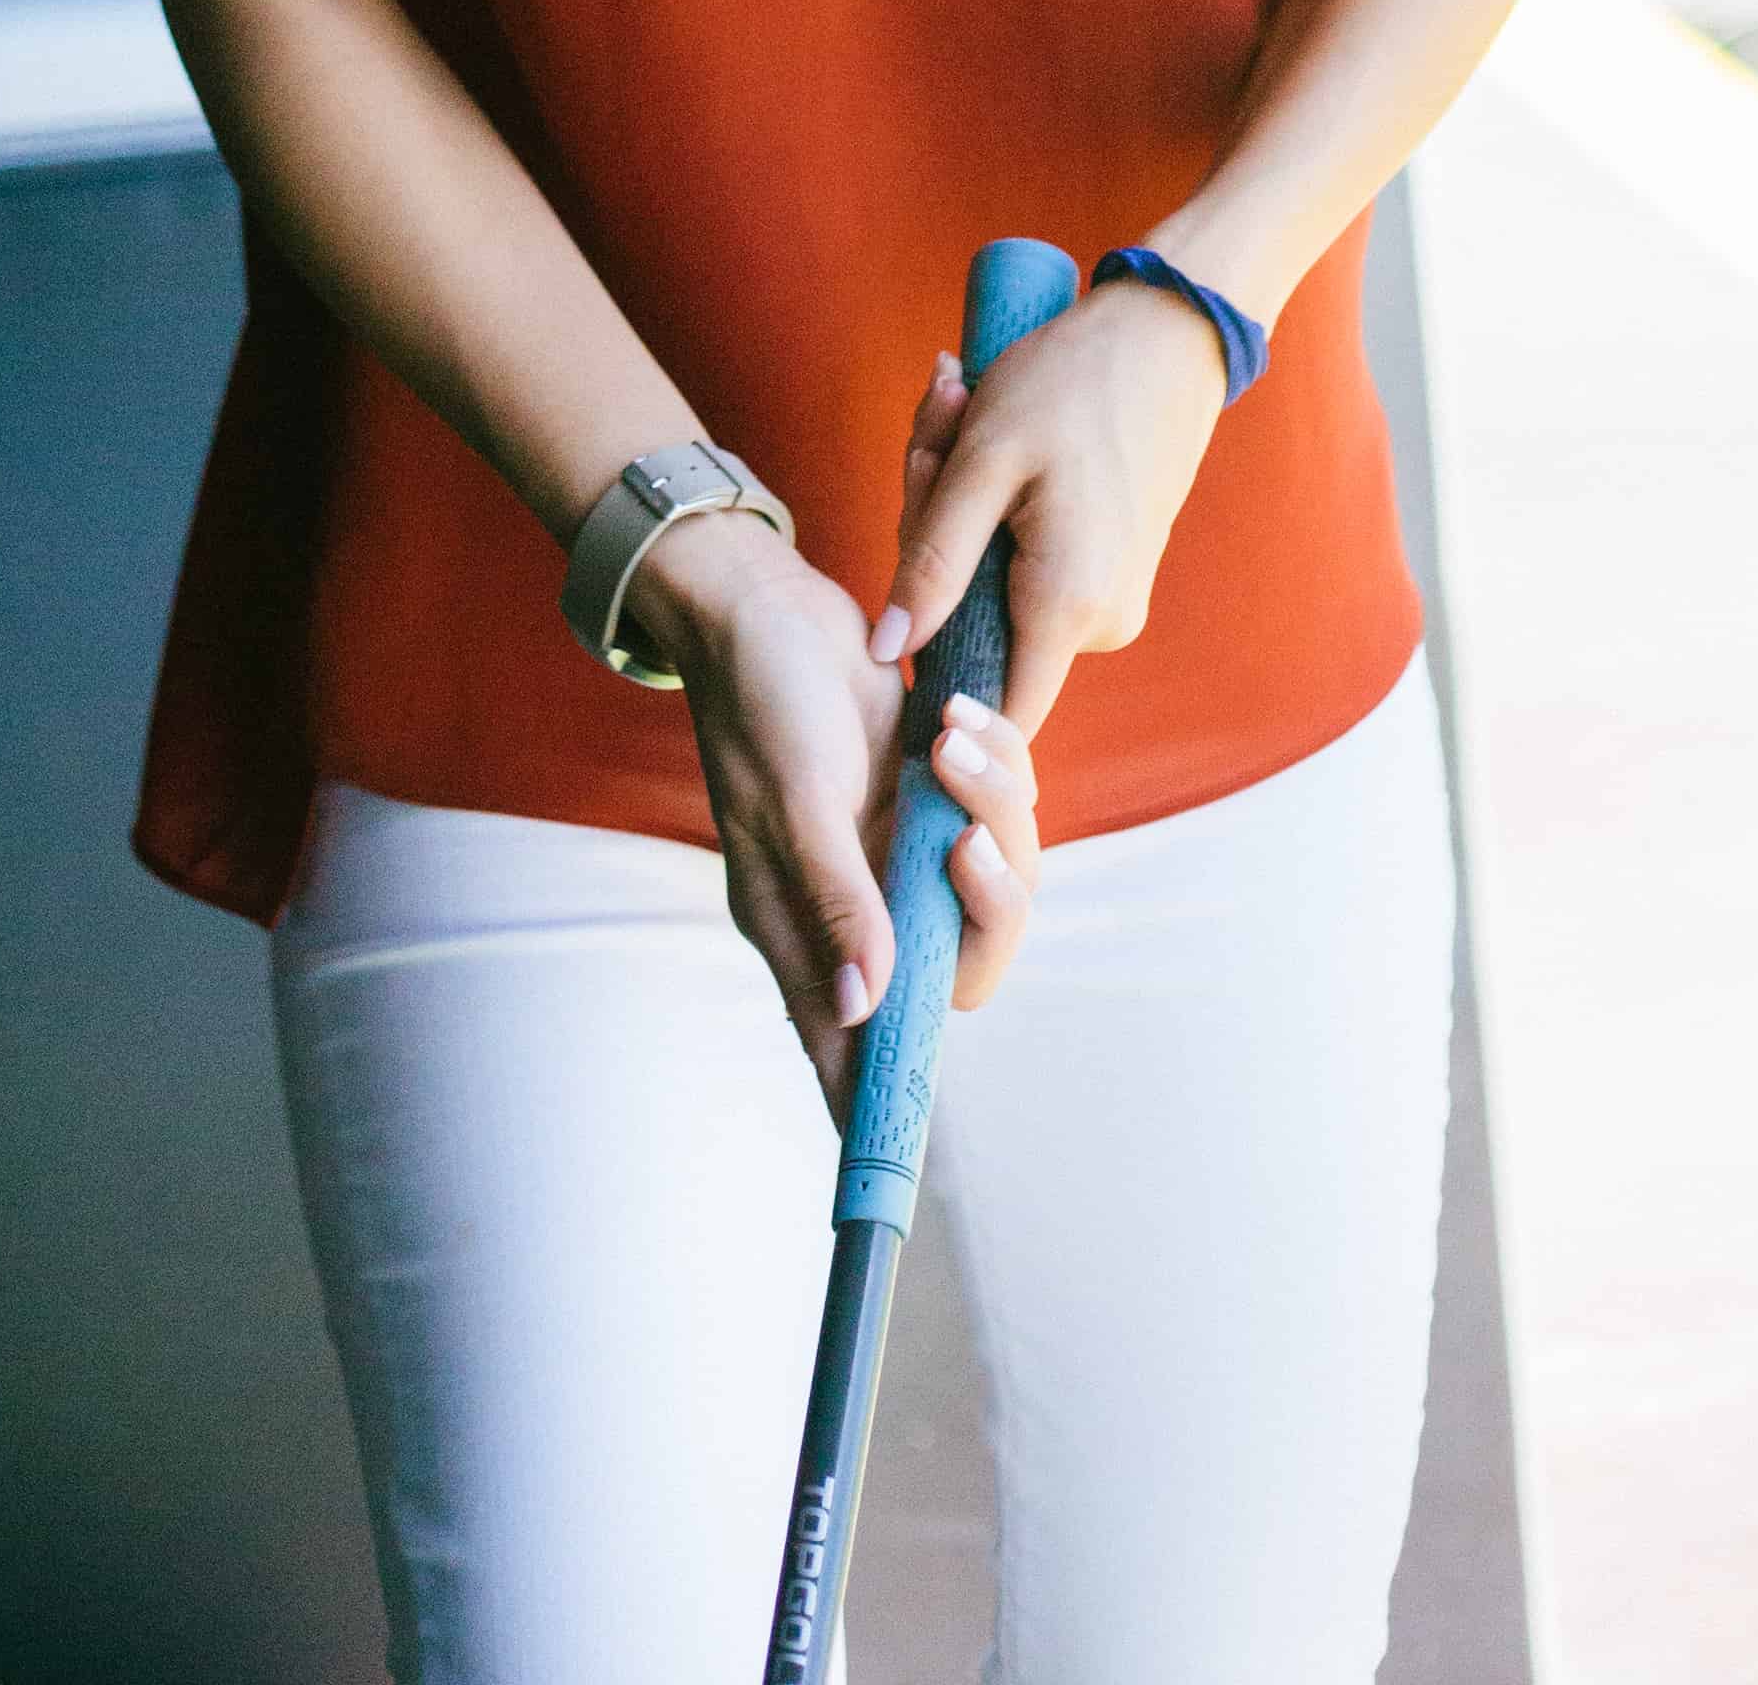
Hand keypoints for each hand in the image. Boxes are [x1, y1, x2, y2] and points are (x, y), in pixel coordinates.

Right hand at [627, 496, 1039, 1110]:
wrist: (761, 601)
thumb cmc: (760, 700)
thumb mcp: (795, 798)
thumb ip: (836, 900)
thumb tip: (864, 1007)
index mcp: (806, 928)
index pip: (857, 1046)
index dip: (884, 1102)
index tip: (909, 1156)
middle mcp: (858, 904)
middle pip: (959, 962)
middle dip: (986, 900)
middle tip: (965, 835)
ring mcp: (895, 851)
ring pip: (992, 881)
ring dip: (992, 809)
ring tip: (946, 735)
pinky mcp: (925, 798)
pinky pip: (998, 813)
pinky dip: (995, 770)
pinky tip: (951, 712)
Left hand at [870, 279, 1232, 739]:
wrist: (1166, 335)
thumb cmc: (1069, 382)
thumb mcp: (983, 459)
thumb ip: (933, 561)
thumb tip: (888, 652)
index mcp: (1067, 606)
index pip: (991, 712)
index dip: (933, 688)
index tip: (898, 614)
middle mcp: (1101, 624)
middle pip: (978, 630)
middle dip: (932, 542)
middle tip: (933, 436)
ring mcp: (1113, 601)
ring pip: (997, 592)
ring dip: (961, 518)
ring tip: (961, 416)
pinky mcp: (1113, 575)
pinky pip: (1030, 571)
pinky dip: (996, 514)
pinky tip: (987, 434)